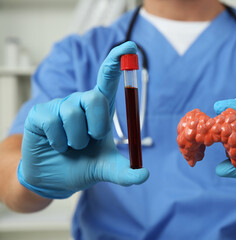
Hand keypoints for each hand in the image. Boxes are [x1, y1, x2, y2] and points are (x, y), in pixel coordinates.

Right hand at [18, 41, 148, 198]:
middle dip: (97, 125)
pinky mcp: (40, 113)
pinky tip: (57, 145)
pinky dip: (59, 141)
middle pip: (95, 97)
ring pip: (73, 113)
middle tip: (90, 140)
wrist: (55, 178)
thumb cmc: (83, 165)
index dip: (118, 62)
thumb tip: (144, 176)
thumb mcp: (107, 169)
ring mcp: (60, 106)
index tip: (130, 46)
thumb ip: (125, 172)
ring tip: (72, 146)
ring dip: (76, 139)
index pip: (109, 79)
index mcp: (100, 109)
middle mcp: (81, 102)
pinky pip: (53, 122)